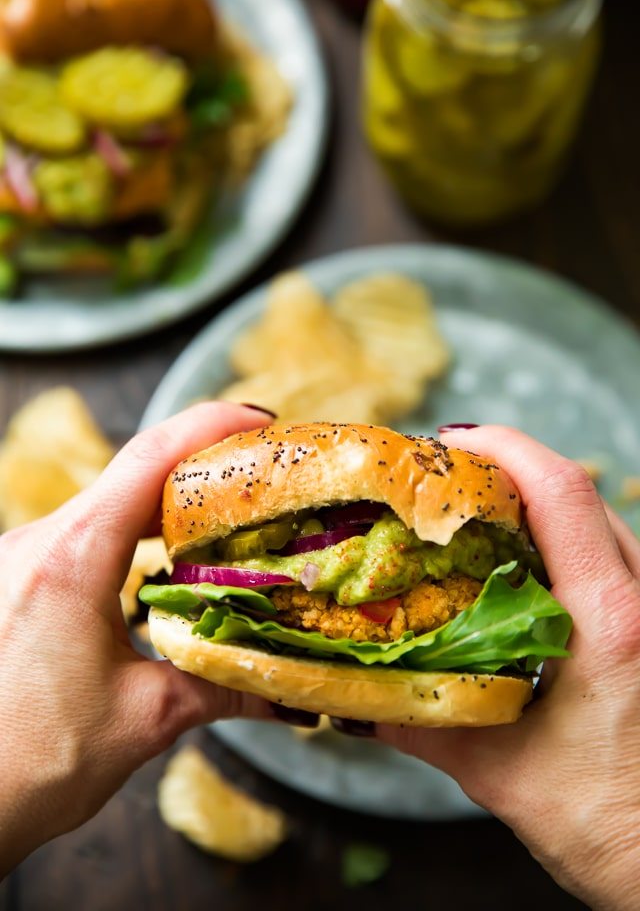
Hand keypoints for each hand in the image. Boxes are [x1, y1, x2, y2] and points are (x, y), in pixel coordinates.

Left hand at [0, 402, 274, 875]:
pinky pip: (83, 536)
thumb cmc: (26, 764)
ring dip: (165, 503)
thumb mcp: (145, 719)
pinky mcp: (17, 582)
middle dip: (201, 465)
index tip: (259, 421)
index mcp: (70, 560)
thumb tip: (284, 689)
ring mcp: (20, 560)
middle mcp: (38, 544)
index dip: (210, 427)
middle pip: (132, 473)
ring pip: (106, 503)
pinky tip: (164, 560)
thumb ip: (222, 686)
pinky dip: (132, 535)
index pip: (149, 459)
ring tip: (223, 516)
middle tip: (260, 474)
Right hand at [378, 426, 639, 910]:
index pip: (561, 494)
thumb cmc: (609, 830)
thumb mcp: (500, 775)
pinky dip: (568, 536)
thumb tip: (352, 699)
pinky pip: (615, 553)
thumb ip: (422, 727)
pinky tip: (527, 562)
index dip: (506, 448)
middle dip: (514, 467)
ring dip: (543, 499)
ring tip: (480, 510)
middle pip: (581, 492)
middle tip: (451, 475)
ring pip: (603, 519)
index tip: (452, 440)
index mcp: (608, 624)